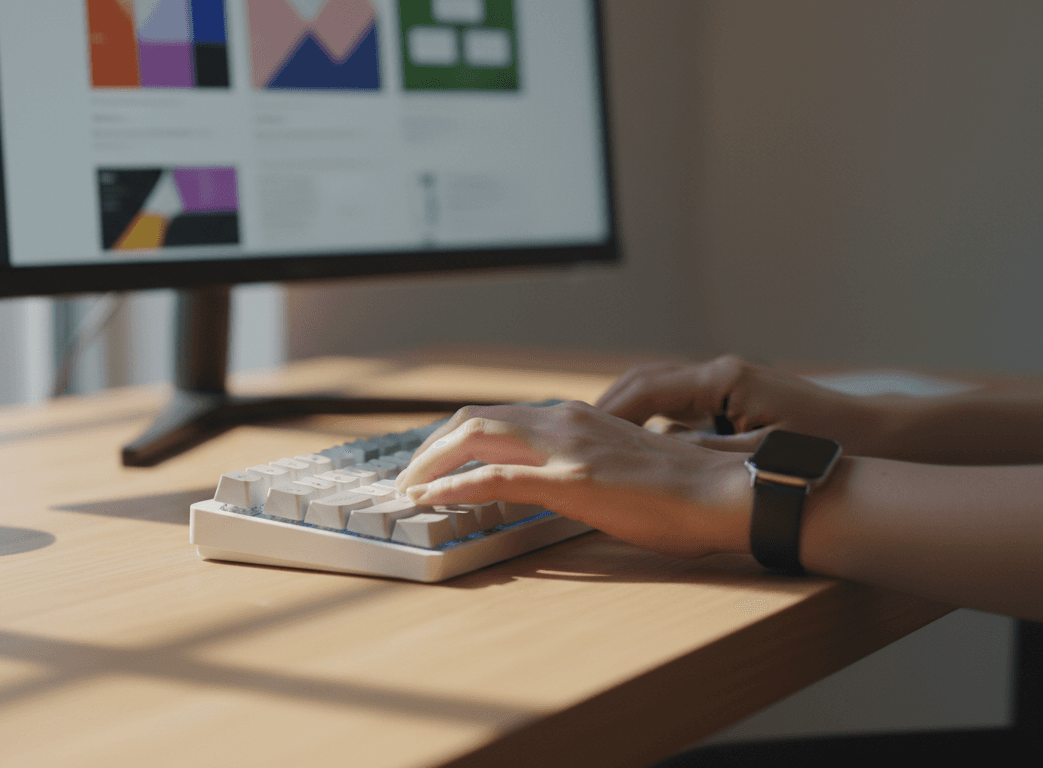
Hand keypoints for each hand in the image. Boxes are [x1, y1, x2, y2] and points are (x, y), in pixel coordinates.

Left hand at [395, 401, 751, 557]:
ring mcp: (566, 447)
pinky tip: (429, 501)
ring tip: (407, 490)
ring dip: (429, 463)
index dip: (455, 436)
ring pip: (474, 437)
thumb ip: (583, 465)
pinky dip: (451, 486)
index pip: (497, 415)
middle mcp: (564, 420)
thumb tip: (556, 485)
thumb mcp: (621, 467)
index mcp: (576, 417)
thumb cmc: (684, 491)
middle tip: (407, 477)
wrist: (725, 494)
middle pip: (473, 419)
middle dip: (430, 447)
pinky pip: (493, 477)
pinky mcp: (571, 480)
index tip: (431, 461)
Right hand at [595, 355, 880, 453]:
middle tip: (574, 437)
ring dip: (626, 413)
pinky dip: (650, 421)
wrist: (878, 435)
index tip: (579, 435)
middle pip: (643, 381)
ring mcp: (726, 383)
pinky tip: (638, 448)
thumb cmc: (829, 445)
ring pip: (657, 391)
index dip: (609, 414)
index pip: (646, 389)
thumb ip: (702, 456)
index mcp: (723, 379)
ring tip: (596, 443)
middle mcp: (720, 373)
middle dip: (607, 408)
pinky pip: (677, 405)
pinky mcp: (733, 399)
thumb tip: (650, 459)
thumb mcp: (758, 458)